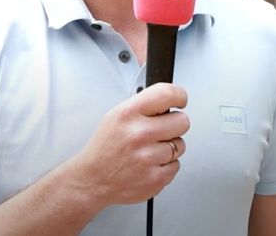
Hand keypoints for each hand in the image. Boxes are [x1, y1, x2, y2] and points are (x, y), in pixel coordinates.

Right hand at [67, 83, 188, 206]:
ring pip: (180, 145)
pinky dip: (166, 166)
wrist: (92, 181)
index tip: (180, 100)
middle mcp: (139, 134)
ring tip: (149, 151)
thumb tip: (169, 100)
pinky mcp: (155, 178)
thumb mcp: (115, 117)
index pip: (167, 94)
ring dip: (169, 148)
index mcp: (128, 114)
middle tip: (162, 130)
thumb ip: (142, 106)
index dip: (179, 96)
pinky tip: (149, 164)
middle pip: (182, 121)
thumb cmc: (104, 149)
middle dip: (175, 125)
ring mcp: (148, 157)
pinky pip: (176, 165)